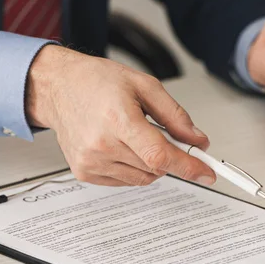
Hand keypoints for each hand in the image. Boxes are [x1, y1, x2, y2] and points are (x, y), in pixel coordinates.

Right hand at [25, 45, 215, 186]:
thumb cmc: (96, 82)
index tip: (206, 172)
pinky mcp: (85, 173)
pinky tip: (121, 145)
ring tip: (134, 134)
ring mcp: (91, 162)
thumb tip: (197, 140)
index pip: (160, 155)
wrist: (58, 88)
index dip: (188, 166)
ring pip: (143, 178)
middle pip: (156, 167)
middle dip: (169, 155)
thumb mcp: (144, 85)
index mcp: (117, 119)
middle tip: (161, 133)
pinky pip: (125, 181)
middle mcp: (101, 144)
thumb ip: (175, 116)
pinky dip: (133, 167)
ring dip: (151, 162)